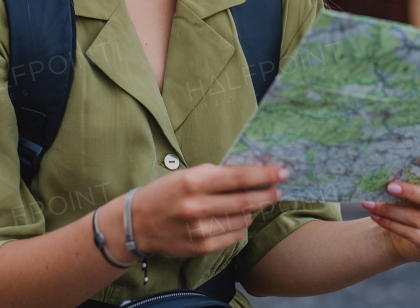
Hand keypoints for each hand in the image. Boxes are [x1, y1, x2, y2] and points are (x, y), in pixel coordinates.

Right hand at [128, 163, 285, 257]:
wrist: (138, 222)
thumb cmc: (165, 193)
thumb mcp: (188, 175)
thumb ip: (217, 175)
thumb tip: (250, 172)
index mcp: (194, 182)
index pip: (238, 177)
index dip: (263, 175)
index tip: (282, 172)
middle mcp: (197, 207)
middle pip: (245, 201)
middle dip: (267, 194)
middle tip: (278, 190)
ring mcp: (199, 230)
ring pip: (241, 220)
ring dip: (251, 211)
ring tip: (250, 204)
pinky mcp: (201, 247)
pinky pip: (233, 237)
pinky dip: (239, 226)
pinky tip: (235, 219)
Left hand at [360, 144, 419, 261]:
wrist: (407, 236)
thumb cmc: (412, 203)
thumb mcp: (417, 187)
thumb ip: (414, 177)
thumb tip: (389, 160)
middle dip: (409, 192)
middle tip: (388, 186)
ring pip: (417, 218)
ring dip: (390, 210)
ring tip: (369, 203)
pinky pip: (411, 233)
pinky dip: (390, 224)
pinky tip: (375, 216)